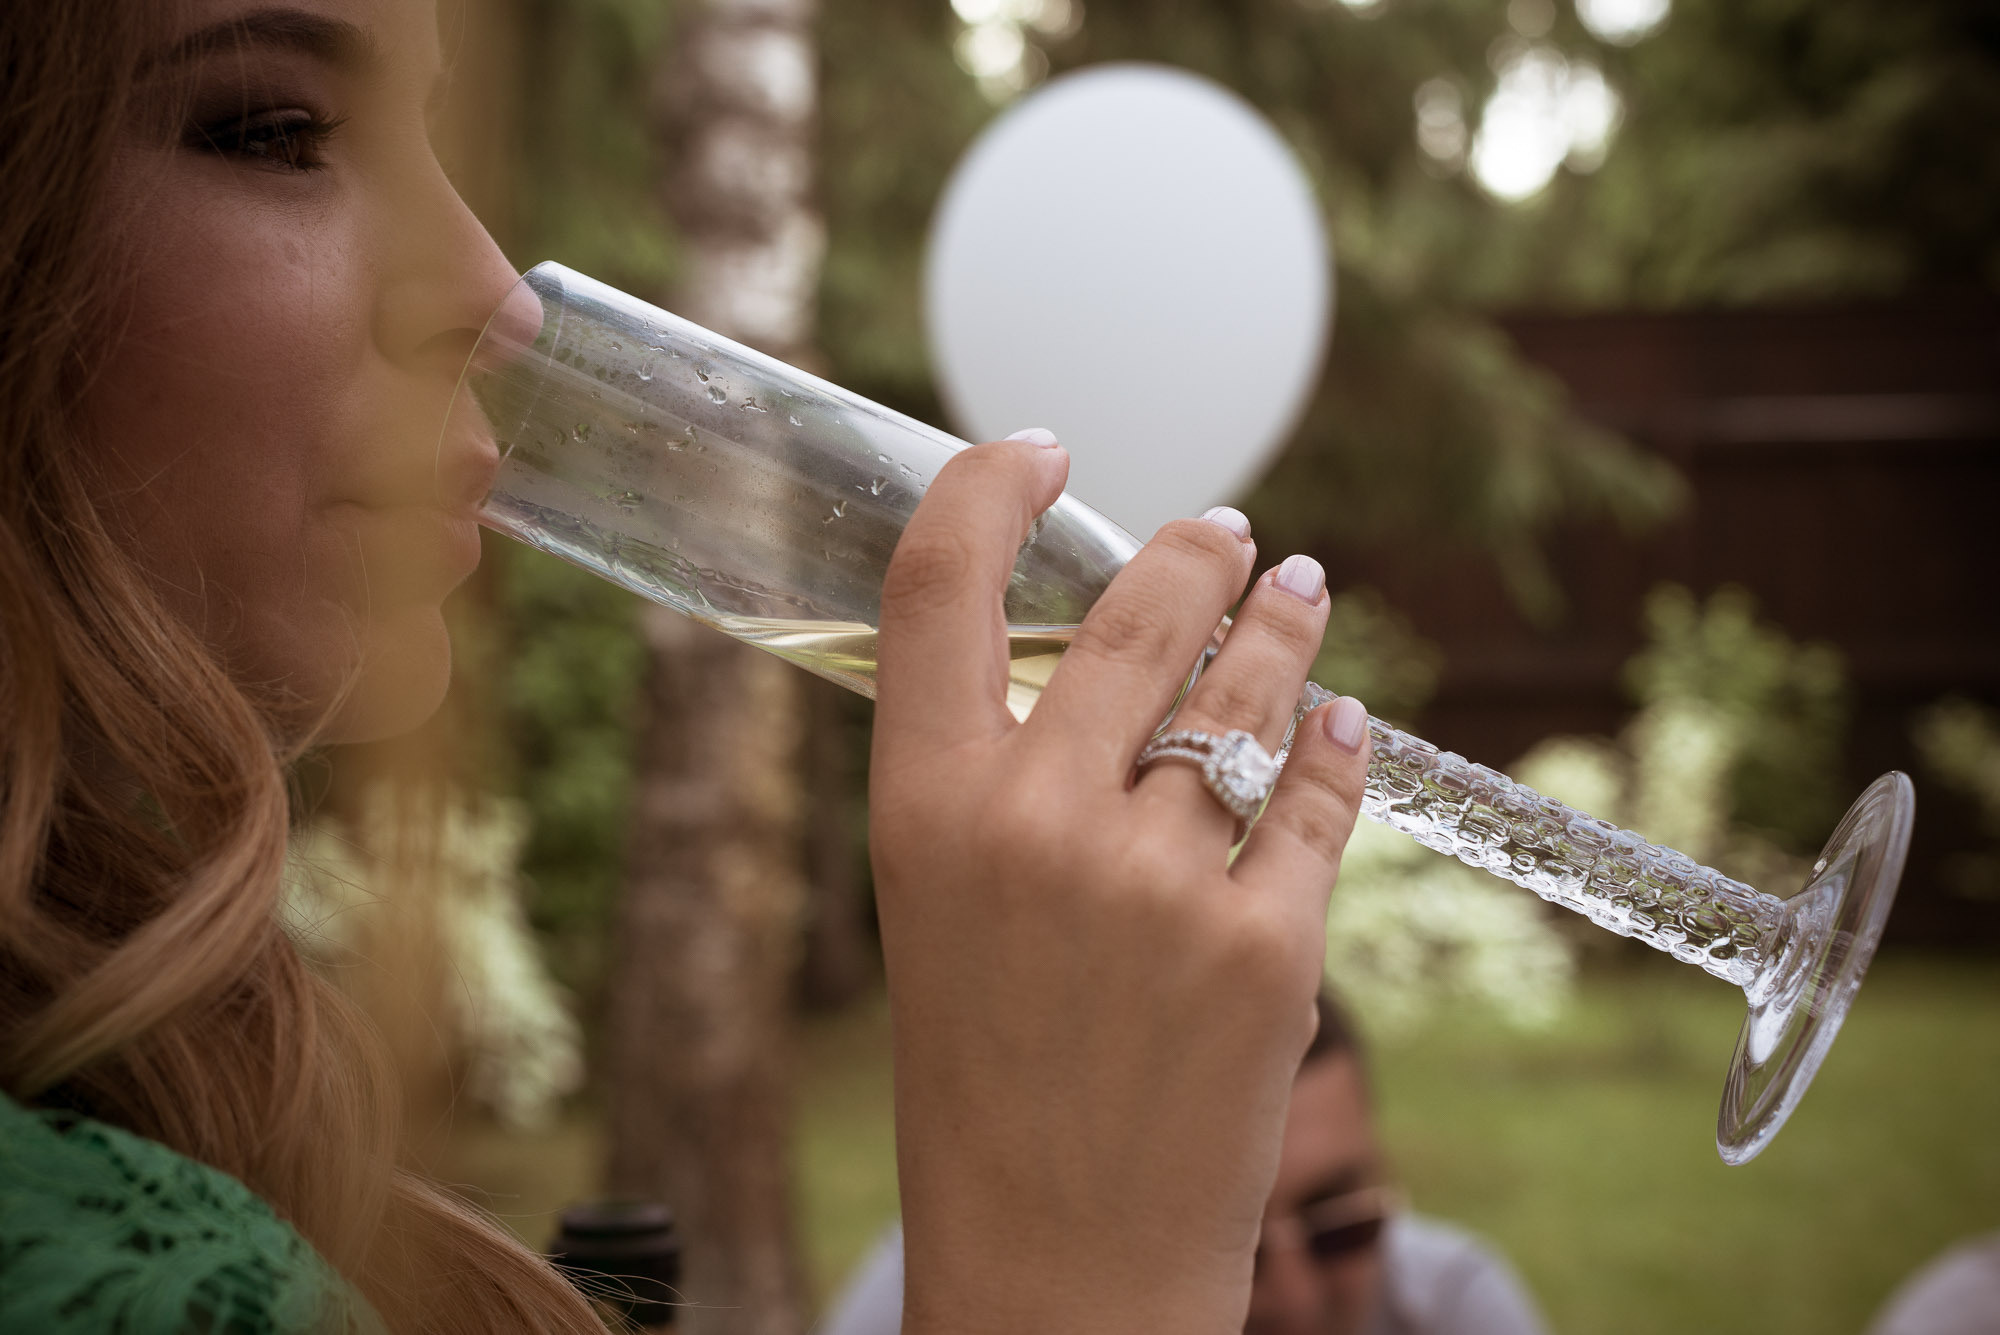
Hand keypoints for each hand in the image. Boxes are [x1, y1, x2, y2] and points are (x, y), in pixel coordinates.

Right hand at [870, 435, 1371, 1334]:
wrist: (1056, 1258)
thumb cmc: (982, 1077)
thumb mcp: (941, 908)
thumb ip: (995, 777)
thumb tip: (1095, 653)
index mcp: (922, 813)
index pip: (937, 584)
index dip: (988, 487)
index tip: (1035, 451)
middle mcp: (1036, 828)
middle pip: (1132, 619)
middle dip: (1190, 555)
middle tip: (1221, 530)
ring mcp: (1160, 886)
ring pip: (1246, 695)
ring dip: (1281, 628)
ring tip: (1297, 590)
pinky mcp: (1272, 949)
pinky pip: (1320, 798)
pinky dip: (1335, 745)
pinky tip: (1340, 717)